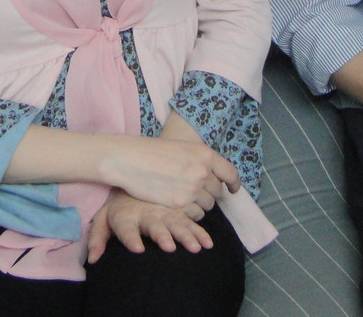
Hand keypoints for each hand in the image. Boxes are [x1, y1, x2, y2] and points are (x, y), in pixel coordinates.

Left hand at [87, 189, 213, 262]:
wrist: (133, 169)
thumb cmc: (119, 204)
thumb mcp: (104, 216)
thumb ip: (97, 236)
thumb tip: (92, 260)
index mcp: (126, 216)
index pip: (126, 229)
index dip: (131, 238)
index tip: (137, 249)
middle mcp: (147, 213)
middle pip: (155, 226)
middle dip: (162, 236)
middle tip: (169, 247)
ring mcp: (164, 211)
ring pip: (176, 223)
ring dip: (186, 235)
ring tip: (195, 247)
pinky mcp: (177, 210)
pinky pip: (191, 221)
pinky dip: (199, 232)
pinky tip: (208, 244)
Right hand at [102, 134, 238, 212]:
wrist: (129, 159)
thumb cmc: (151, 151)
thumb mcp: (182, 148)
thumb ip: (198, 160)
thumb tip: (212, 173)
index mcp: (205, 154)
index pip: (230, 173)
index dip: (233, 183)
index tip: (232, 189)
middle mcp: (203, 171)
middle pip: (217, 191)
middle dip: (210, 192)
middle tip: (196, 190)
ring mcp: (192, 188)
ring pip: (207, 205)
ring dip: (199, 203)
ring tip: (184, 196)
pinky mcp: (180, 203)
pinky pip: (195, 213)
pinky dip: (189, 211)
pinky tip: (177, 203)